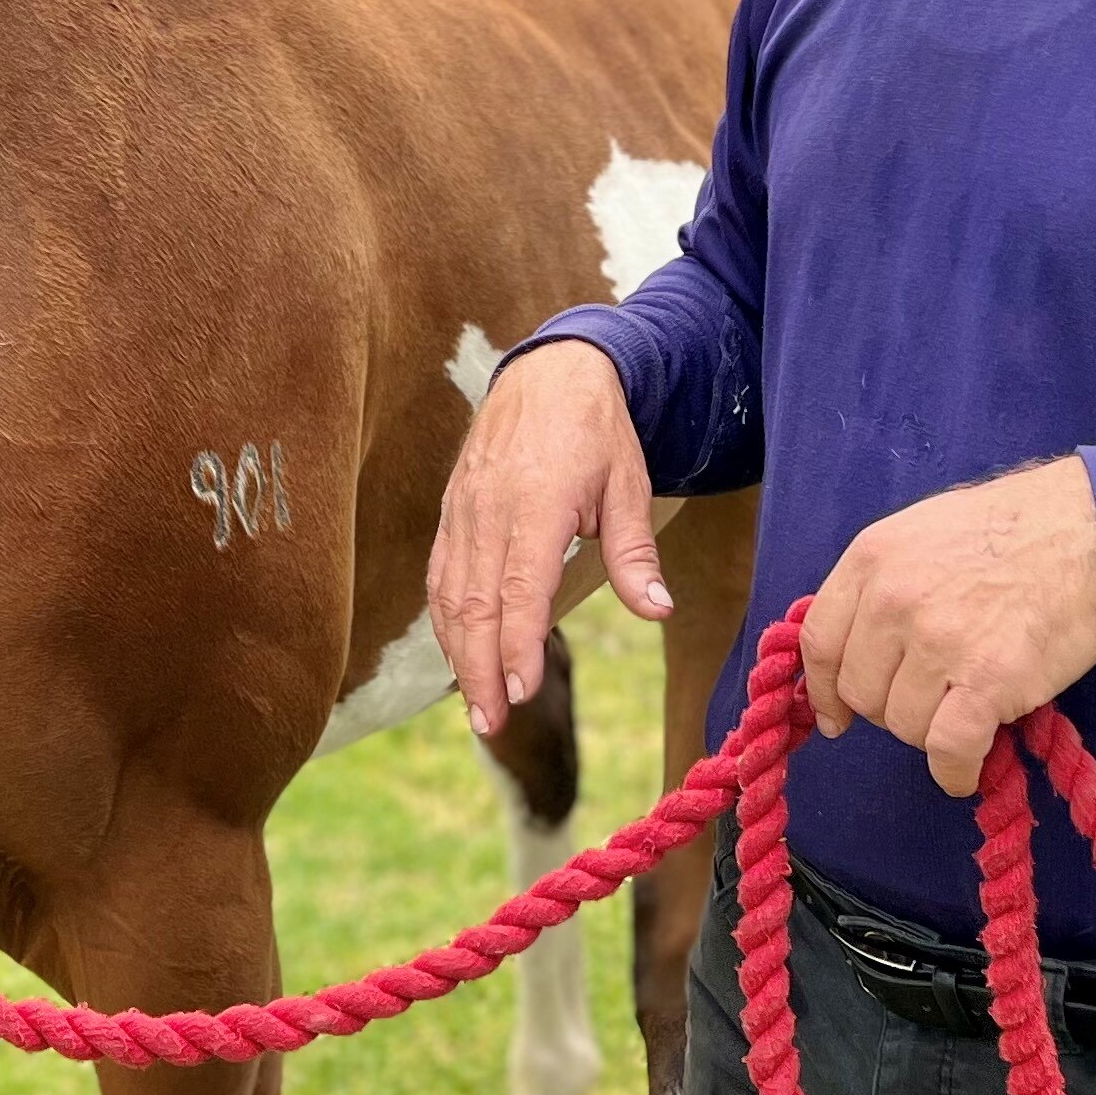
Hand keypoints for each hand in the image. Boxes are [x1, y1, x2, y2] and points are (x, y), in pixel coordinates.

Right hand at [428, 339, 671, 738]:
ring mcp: (462, 510)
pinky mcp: (452, 511)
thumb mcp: (628, 483)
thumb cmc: (595, 430)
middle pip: (474, 602)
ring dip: (459, 654)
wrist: (548, 371)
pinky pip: (439, 575)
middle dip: (481, 668)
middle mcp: (488, 509)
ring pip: (449, 594)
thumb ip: (635, 552)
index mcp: (534, 501)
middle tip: (493, 723)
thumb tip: (656, 610)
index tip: (521, 691)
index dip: (517, 643)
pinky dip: (444, 620)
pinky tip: (458, 655)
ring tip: (477, 707)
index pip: (519, 587)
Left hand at [801, 457, 1095, 795]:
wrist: (1088, 534)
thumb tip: (851, 651)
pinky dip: (955, 770)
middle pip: (860, 692)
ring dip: (931, 732)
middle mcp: (893, 600)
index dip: (824, 689)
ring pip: (904, 725)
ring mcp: (938, 641)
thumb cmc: (1007, 532)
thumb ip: (878, 586)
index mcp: (870, 559)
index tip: (836, 716)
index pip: (820, 642)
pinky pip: (949, 749)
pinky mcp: (987, 680)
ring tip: (965, 708)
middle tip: (932, 698)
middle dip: (890, 707)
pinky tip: (964, 769)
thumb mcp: (919, 534)